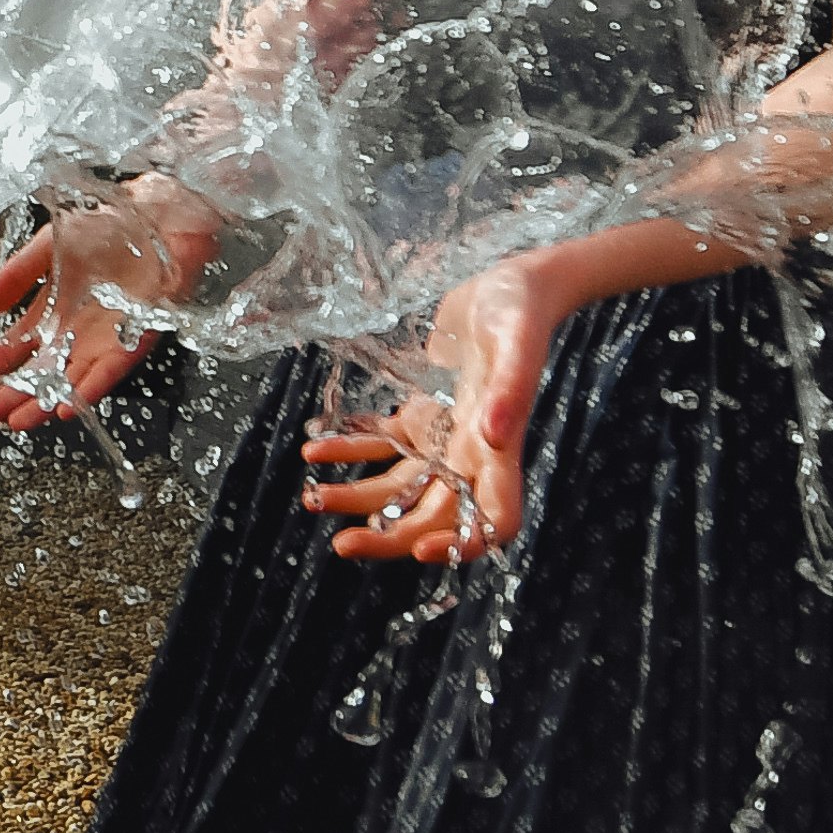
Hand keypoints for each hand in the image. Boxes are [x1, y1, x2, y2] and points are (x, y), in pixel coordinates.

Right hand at [0, 187, 216, 431]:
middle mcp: (75, 332)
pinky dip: (89, 388)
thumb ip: (16, 275)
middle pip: (37, 374)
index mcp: (51, 311)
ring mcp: (104, 340)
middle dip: (8, 397)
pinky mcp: (134, 339)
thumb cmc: (107, 227)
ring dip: (44, 403)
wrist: (155, 214)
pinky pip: (109, 371)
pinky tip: (68, 406)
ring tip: (18, 421)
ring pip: (69, 381)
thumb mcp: (49, 247)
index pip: (12, 347)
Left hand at [297, 257, 564, 563]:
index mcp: (501, 450)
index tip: (421, 550)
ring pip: (397, 488)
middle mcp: (471, 455)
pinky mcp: (421, 413)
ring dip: (355, 499)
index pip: (494, 519)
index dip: (462, 544)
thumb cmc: (521, 312)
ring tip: (311, 498)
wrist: (509, 282)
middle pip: (431, 516)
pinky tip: (314, 450)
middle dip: (387, 538)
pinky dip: (348, 450)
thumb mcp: (516, 344)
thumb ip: (510, 389)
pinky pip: (381, 445)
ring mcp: (442, 437)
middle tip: (342, 545)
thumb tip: (496, 437)